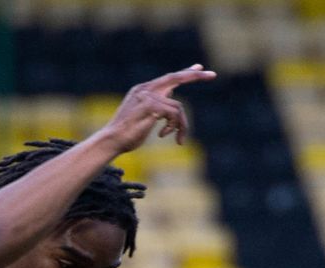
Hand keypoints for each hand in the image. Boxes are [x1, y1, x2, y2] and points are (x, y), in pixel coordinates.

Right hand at [94, 65, 214, 152]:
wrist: (111, 141)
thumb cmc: (126, 134)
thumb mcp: (143, 116)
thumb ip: (157, 105)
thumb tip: (172, 97)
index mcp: (142, 90)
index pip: (168, 78)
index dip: (185, 73)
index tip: (199, 68)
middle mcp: (145, 89)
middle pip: (175, 78)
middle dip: (195, 76)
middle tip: (212, 75)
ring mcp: (147, 97)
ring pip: (178, 106)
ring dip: (181, 124)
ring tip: (177, 138)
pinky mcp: (151, 106)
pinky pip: (174, 113)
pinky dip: (174, 126)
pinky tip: (164, 135)